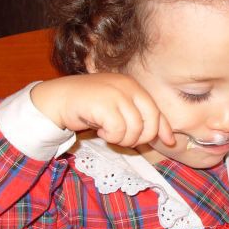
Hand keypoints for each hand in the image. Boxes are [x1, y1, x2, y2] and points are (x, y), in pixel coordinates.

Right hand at [31, 73, 174, 146]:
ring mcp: (116, 94)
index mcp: (134, 86)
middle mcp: (128, 87)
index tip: (168, 142)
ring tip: (108, 133)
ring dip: (121, 139)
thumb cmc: (89, 106)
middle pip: (150, 123)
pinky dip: (110, 137)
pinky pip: (118, 131)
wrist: (58, 99)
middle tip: (122, 139)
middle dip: (139, 138)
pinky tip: (99, 131)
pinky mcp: (104, 104)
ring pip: (134, 129)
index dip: (163, 129)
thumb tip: (170, 139)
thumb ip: (140, 118)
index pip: (157, 111)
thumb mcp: (118, 108)